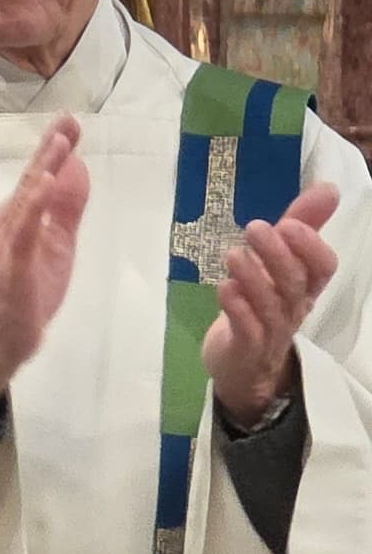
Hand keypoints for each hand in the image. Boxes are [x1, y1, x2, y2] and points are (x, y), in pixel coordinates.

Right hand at [0, 117, 89, 413]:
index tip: (71, 122)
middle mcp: (10, 224)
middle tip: (67, 121)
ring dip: (42, 170)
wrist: (3, 339)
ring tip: (58, 144)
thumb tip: (76, 168)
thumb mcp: (57, 244)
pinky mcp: (14, 265)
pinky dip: (34, 206)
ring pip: (27, 200)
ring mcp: (10, 244)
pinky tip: (44, 185)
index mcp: (21, 218)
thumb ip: (66, 208)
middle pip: (32, 181)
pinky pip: (24, 231)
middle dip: (50, 150)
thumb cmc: (28, 293)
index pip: (40, 177)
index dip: (55, 150)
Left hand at [200, 184, 338, 427]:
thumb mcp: (282, 261)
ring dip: (252, 277)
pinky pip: (246, 329)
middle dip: (277, 254)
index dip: (310, 246)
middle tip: (254, 228)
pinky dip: (236, 307)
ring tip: (234, 255)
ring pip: (269, 305)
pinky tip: (224, 288)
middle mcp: (292, 307)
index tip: (290, 222)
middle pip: (295, 283)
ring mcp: (269, 330)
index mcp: (306, 286)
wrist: (243, 365)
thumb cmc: (263, 303)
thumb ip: (303, 224)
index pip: (323, 267)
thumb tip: (329, 187)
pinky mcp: (244, 347)